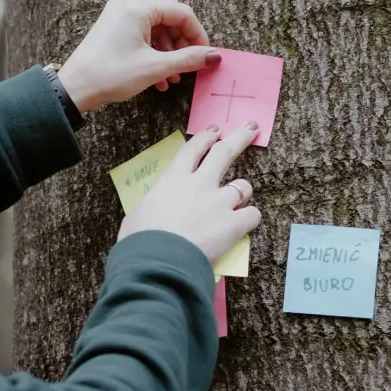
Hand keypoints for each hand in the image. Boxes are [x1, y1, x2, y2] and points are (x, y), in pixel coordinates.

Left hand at [56, 0, 218, 112]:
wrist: (75, 88)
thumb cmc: (111, 74)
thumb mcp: (155, 67)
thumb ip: (188, 59)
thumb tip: (215, 55)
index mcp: (138, 8)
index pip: (181, 12)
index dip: (198, 34)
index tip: (206, 55)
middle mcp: (128, 6)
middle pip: (169, 18)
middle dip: (183, 43)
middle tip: (191, 65)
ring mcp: (119, 16)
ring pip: (157, 28)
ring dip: (170, 52)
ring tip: (174, 77)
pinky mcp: (113, 29)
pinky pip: (142, 35)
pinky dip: (155, 52)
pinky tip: (159, 77)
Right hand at [118, 123, 261, 264]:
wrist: (158, 262)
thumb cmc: (140, 241)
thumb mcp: (138, 215)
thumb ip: (154, 206)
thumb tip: (155, 212)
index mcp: (173, 180)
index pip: (192, 150)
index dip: (205, 138)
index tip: (215, 130)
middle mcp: (199, 185)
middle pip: (224, 153)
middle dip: (239, 138)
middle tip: (251, 128)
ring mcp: (219, 203)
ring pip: (243, 186)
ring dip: (243, 191)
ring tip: (241, 199)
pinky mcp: (234, 224)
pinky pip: (252, 214)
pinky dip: (249, 219)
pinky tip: (243, 225)